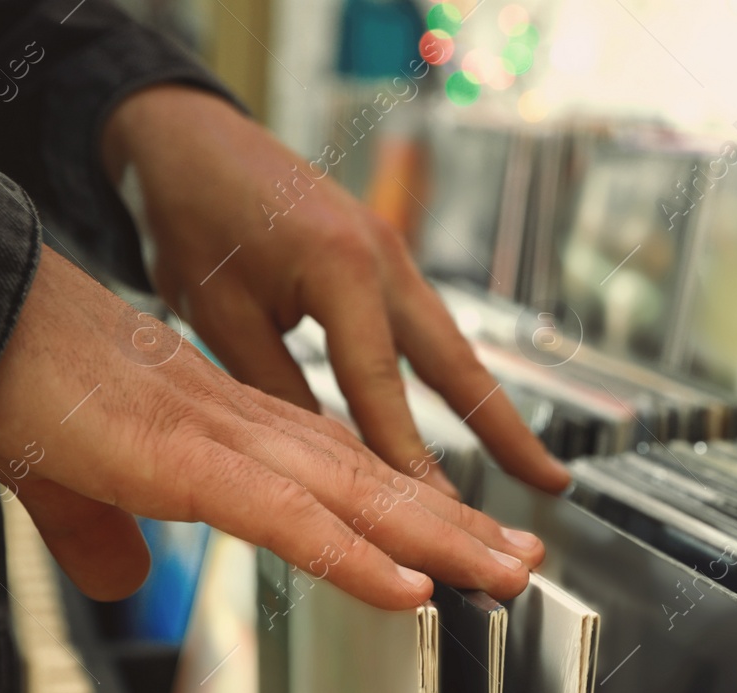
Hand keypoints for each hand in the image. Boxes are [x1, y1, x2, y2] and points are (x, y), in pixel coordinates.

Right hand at [0, 248, 541, 607]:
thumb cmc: (16, 383)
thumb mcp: (70, 482)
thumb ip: (105, 532)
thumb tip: (128, 579)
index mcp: (229, 429)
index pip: (341, 476)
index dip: (407, 511)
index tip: (463, 545)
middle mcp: (247, 428)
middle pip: (372, 484)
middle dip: (453, 528)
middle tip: (522, 563)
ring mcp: (223, 440)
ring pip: (356, 498)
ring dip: (438, 542)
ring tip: (505, 576)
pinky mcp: (185, 460)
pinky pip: (288, 517)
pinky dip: (354, 555)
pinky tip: (412, 590)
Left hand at [99, 84, 569, 496]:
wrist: (185, 132)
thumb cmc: (188, 212)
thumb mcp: (216, 312)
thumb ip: (274, 386)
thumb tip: (320, 465)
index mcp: (340, 267)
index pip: (381, 386)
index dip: (408, 459)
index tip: (436, 517)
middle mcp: (383, 258)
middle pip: (459, 364)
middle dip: (507, 431)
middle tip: (551, 484)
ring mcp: (391, 254)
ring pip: (453, 348)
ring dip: (492, 408)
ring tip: (530, 464)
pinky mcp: (383, 257)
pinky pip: (429, 331)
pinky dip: (455, 379)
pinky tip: (470, 413)